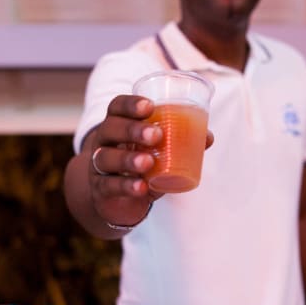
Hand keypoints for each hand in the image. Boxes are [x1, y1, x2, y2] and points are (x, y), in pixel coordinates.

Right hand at [88, 95, 213, 227]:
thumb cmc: (139, 165)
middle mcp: (103, 142)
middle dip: (131, 130)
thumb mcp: (158, 153)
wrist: (117, 199)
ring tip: (148, 162)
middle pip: (109, 129)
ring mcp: (98, 166)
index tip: (149, 106)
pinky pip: (109, 186)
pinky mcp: (100, 190)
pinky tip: (141, 187)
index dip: (129, 104)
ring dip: (127, 159)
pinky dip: (125, 186)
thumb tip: (208, 137)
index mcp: (117, 125)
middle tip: (156, 135)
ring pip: (105, 158)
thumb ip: (180, 143)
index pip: (116, 107)